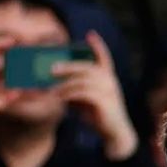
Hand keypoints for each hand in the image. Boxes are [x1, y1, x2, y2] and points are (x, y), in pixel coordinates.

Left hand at [53, 31, 136, 159]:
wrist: (115, 133)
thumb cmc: (100, 116)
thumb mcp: (87, 99)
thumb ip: (76, 89)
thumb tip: (55, 83)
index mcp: (109, 78)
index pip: (104, 57)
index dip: (98, 45)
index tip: (90, 34)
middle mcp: (110, 81)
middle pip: (86, 67)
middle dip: (68, 66)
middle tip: (51, 69)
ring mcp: (108, 90)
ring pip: (81, 80)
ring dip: (64, 84)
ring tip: (51, 90)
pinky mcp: (104, 100)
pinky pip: (82, 93)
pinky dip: (68, 94)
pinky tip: (59, 98)